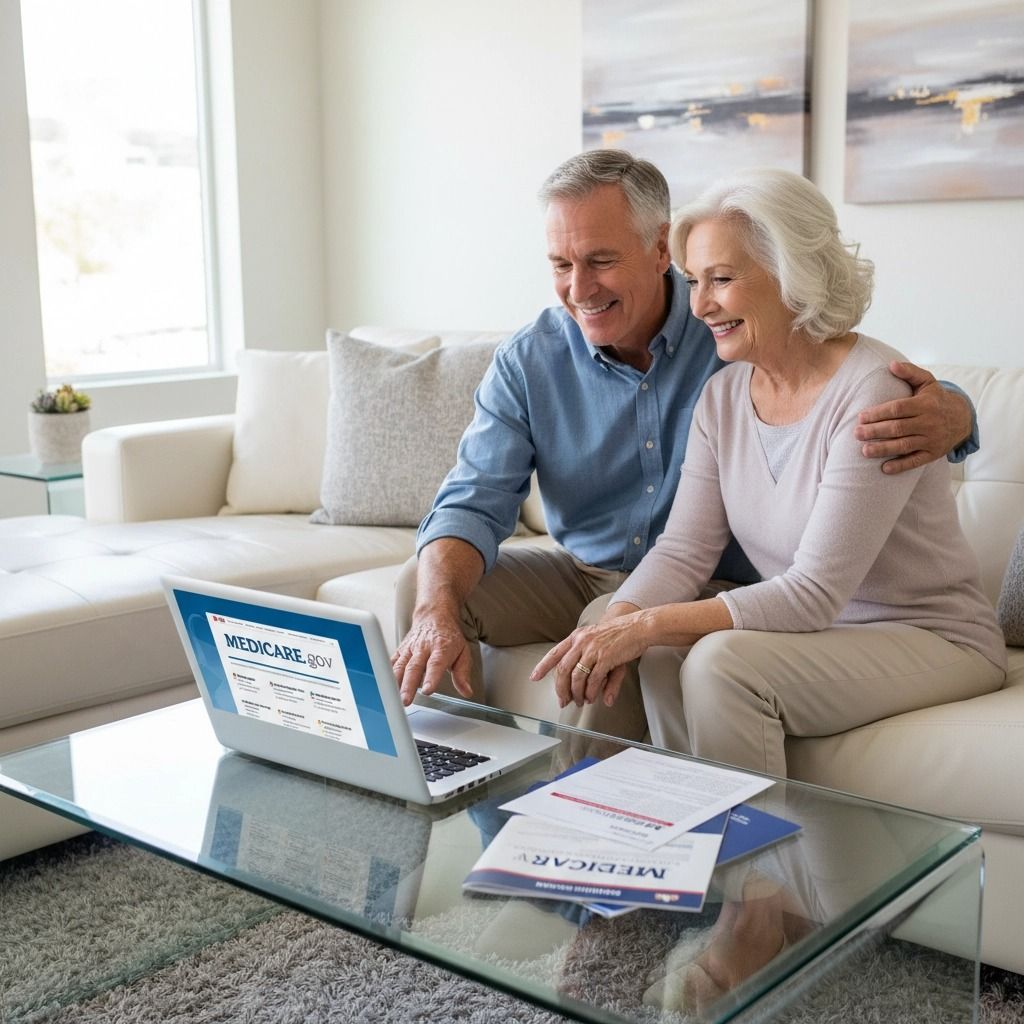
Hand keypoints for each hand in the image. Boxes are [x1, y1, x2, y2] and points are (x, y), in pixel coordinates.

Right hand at [391, 613, 472, 705]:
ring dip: (395, 683)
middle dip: (409, 685)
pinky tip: (384, 687)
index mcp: (441, 648)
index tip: (428, 690)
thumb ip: (463, 673)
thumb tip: (466, 691)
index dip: (431, 677)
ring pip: (400, 666)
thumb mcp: (463, 652)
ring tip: (393, 698)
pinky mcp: (400, 650)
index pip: (435, 664)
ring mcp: (410, 649)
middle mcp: (423, 648)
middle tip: (406, 700)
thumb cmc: (448, 636)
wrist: (434, 616)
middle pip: (414, 667)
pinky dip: (386, 674)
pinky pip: (391, 662)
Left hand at [530, 612, 648, 709]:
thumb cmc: (618, 635)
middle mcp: (581, 641)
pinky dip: (591, 692)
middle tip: (563, 701)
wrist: (638, 626)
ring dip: (577, 693)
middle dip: (561, 689)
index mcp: (577, 637)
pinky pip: (593, 679)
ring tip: (581, 701)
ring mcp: (593, 649)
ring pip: (577, 677)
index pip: (554, 653)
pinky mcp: (605, 657)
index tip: (534, 677)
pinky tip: (592, 697)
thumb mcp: (599, 645)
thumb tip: (585, 684)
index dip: (542, 667)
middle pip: (563, 670)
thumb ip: (589, 665)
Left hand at [854, 361, 971, 474]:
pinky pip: (916, 461)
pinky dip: (900, 466)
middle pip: (898, 428)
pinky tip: (884, 468)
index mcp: (925, 404)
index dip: (878, 413)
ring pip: (904, 445)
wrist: (962, 418)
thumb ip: (910, 372)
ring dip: (883, 449)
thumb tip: (891, 364)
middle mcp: (929, 423)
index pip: (898, 409)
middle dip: (875, 432)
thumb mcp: (927, 382)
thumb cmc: (936, 399)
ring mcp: (932, 440)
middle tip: (856, 434)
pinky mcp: (933, 454)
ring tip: (864, 451)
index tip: (860, 417)